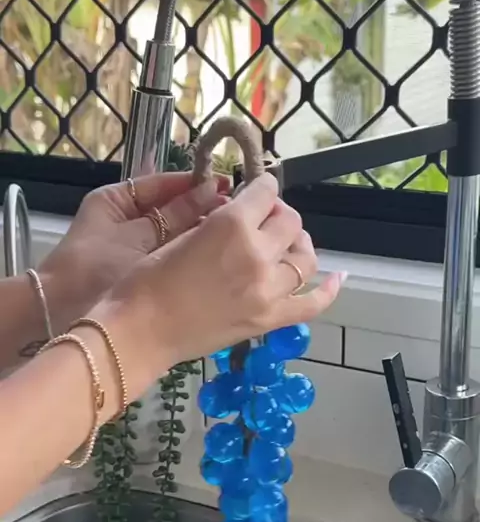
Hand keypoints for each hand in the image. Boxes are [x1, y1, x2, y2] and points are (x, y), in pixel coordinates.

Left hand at [38, 170, 227, 330]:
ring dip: (200, 234)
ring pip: (175, 233)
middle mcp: (129, 220)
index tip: (227, 187)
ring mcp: (137, 248)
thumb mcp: (138, 238)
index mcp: (118, 200)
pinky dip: (191, 256)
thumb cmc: (94, 269)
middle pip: (172, 208)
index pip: (165, 184)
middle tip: (240, 212)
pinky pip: (173, 257)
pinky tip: (218, 257)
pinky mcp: (144, 274)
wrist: (62, 316)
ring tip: (236, 233)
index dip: (196, 184)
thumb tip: (212, 192)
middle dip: (203, 210)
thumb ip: (176, 216)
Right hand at [93, 173, 344, 400]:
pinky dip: (328, 290)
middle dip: (277, 214)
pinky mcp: (269, 319)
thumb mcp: (178, 235)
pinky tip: (337, 278)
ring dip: (298, 244)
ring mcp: (269, 290)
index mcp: (231, 225)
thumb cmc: (145, 282)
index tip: (254, 193)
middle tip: (261, 220)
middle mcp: (258, 253)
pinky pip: (313, 304)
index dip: (260, 188)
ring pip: (305, 257)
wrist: (140, 332)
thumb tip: (235, 209)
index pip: (265, 192)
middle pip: (290, 221)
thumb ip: (214, 221)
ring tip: (286, 244)